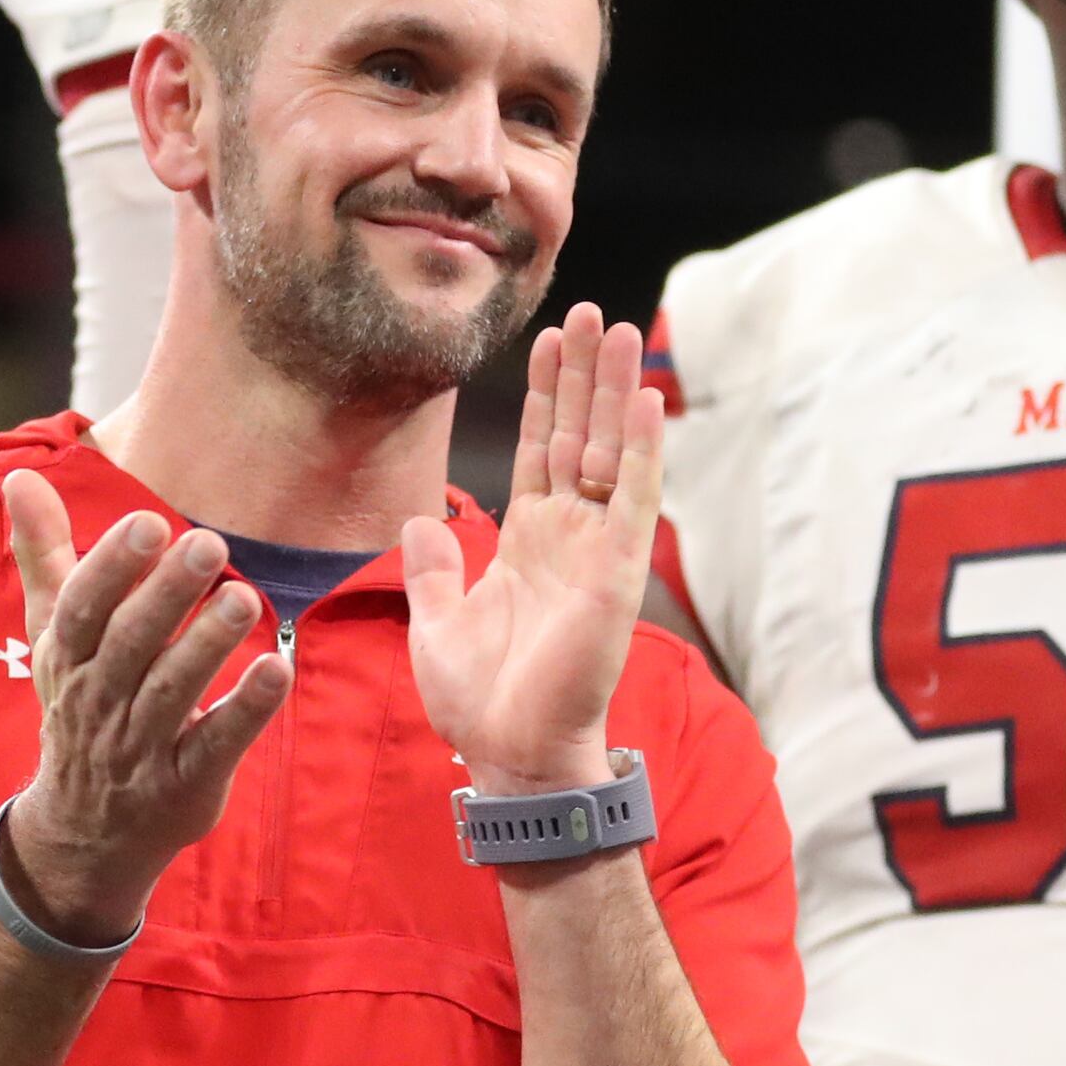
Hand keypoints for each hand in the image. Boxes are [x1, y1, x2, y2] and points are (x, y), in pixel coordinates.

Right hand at [0, 472, 290, 943]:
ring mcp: (141, 748)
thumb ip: (43, 553)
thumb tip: (20, 475)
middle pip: (129, 644)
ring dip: (208, 645)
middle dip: (166, 594)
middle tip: (208, 543)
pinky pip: (214, 745)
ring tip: (246, 597)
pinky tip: (278, 669)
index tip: (148, 522)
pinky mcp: (185, 785)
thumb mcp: (53, 635)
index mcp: (67, 658)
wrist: (83, 832)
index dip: (111, 566)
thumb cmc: (80, 707)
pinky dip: (245, 710)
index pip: (83, 609)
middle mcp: (99, 701)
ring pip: (171, 692)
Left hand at [402, 304, 660, 796]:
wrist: (510, 754)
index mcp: (529, 542)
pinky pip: (633, 499)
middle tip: (590, 310)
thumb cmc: (480, 702)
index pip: (539, 449)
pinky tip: (645, 399)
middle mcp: (569, 537)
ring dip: (615, 392)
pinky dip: (641, 449)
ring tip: (619, 330)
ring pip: (610, 452)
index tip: (546, 337)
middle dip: (583, 373)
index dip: (544, 395)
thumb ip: (432, 568)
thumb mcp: (436, 622)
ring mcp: (598, 551)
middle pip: (578, 434)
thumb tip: (420, 519)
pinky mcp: (618, 574)